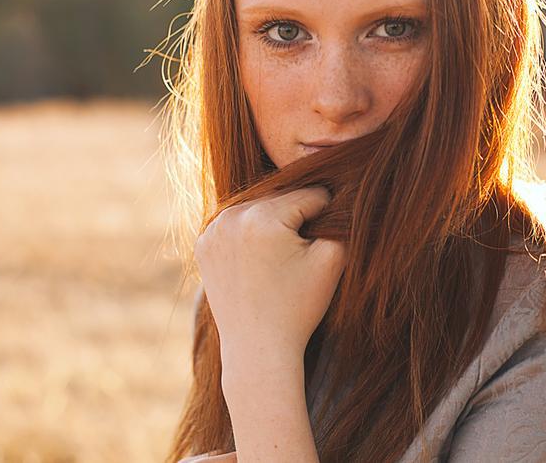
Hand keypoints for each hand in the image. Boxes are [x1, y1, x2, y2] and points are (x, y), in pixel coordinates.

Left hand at [194, 185, 346, 365]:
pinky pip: (237, 223)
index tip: (324, 246)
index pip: (311, 195)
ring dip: (274, 222)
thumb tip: (342, 198)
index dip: (327, 217)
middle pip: (282, 198)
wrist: (258, 349)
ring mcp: (213, 229)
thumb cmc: (299, 307)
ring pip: (259, 207)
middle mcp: (232, 215)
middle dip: (297, 218)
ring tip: (281, 257)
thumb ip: (342, 220)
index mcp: (264, 216)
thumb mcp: (332, 259)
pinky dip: (250, 233)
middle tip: (301, 254)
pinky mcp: (203, 243)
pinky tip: (259, 259)